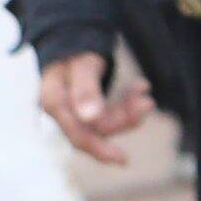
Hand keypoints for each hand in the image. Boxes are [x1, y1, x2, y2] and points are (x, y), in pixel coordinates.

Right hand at [35, 47, 148, 161]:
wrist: (70, 41)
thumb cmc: (74, 51)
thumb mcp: (82, 65)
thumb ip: (85, 90)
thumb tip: (91, 119)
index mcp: (53, 101)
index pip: (77, 134)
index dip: (99, 149)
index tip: (123, 159)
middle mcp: (62, 110)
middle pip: (96, 129)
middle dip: (124, 119)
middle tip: (148, 102)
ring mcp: (74, 110)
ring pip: (106, 121)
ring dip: (128, 110)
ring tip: (145, 94)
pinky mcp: (87, 107)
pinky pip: (110, 111)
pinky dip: (127, 101)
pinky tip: (141, 86)